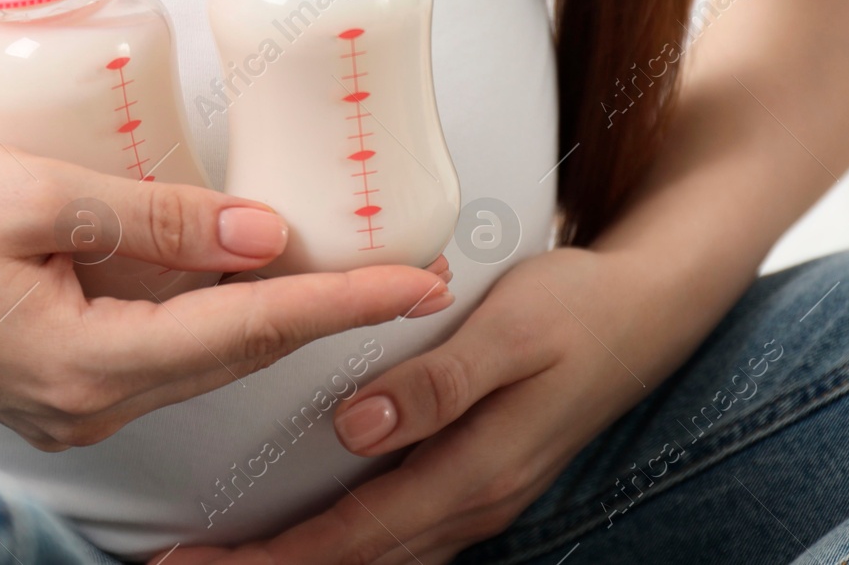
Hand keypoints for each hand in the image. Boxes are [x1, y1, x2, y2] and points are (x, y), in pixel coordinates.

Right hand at [0, 140, 455, 451]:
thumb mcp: (44, 195)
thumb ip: (162, 219)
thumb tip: (269, 237)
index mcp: (90, 364)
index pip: (250, 332)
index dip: (345, 305)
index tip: (421, 285)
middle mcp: (87, 405)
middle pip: (235, 355)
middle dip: (325, 313)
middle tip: (406, 274)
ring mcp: (67, 406)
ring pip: (199, 358)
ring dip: (269, 314)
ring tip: (343, 271)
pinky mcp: (51, 385)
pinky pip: (156, 353)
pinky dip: (208, 317)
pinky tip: (236, 276)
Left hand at [163, 247, 661, 563]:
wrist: (651, 311)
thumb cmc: (577, 308)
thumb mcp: (511, 330)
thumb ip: (436, 382)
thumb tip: (355, 429)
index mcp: (475, 471)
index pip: (354, 536)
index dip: (273, 559)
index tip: (197, 563)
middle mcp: (475, 501)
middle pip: (359, 561)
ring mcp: (481, 497)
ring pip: (381, 557)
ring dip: (307, 563)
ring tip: (235, 562)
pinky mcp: (480, 479)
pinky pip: (404, 535)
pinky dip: (350, 545)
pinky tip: (316, 536)